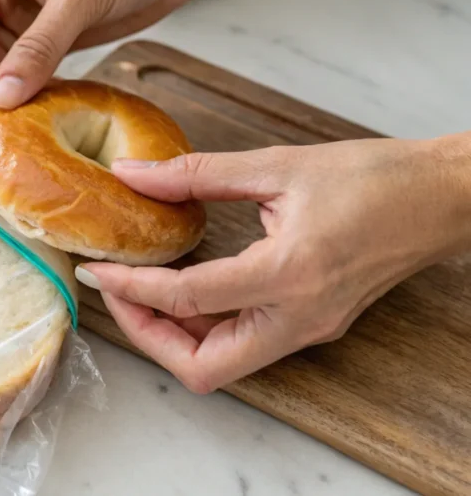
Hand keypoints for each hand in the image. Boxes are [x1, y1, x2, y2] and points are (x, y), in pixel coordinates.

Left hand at [75, 134, 470, 393]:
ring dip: (174, 336)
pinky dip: (205, 326)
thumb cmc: (375, 177)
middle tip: (118, 292)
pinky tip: (186, 288)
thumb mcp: (278, 166)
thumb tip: (133, 174)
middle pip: (203, 368)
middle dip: (148, 337)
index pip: (188, 299)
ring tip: (142, 288)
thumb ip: (196, 174)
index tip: (97, 269)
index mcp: (290, 274)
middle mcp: (299, 317)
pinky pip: (246, 344)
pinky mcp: (313, 325)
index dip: (131, 287)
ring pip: (224, 364)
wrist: (443, 197)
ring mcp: (309, 329)